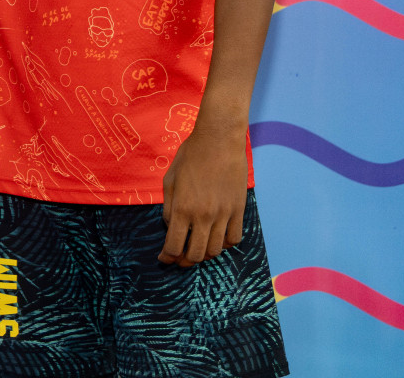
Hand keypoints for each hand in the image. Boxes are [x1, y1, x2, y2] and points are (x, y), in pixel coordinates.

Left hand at [159, 121, 248, 267]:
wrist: (218, 142)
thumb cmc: (190, 156)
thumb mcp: (170, 180)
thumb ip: (169, 207)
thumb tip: (171, 227)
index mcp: (182, 209)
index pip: (174, 246)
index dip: (167, 257)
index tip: (164, 259)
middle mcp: (203, 216)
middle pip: (195, 254)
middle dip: (184, 261)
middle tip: (179, 259)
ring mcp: (224, 215)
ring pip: (216, 250)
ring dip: (204, 255)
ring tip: (197, 251)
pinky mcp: (239, 210)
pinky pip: (234, 238)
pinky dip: (225, 244)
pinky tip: (218, 239)